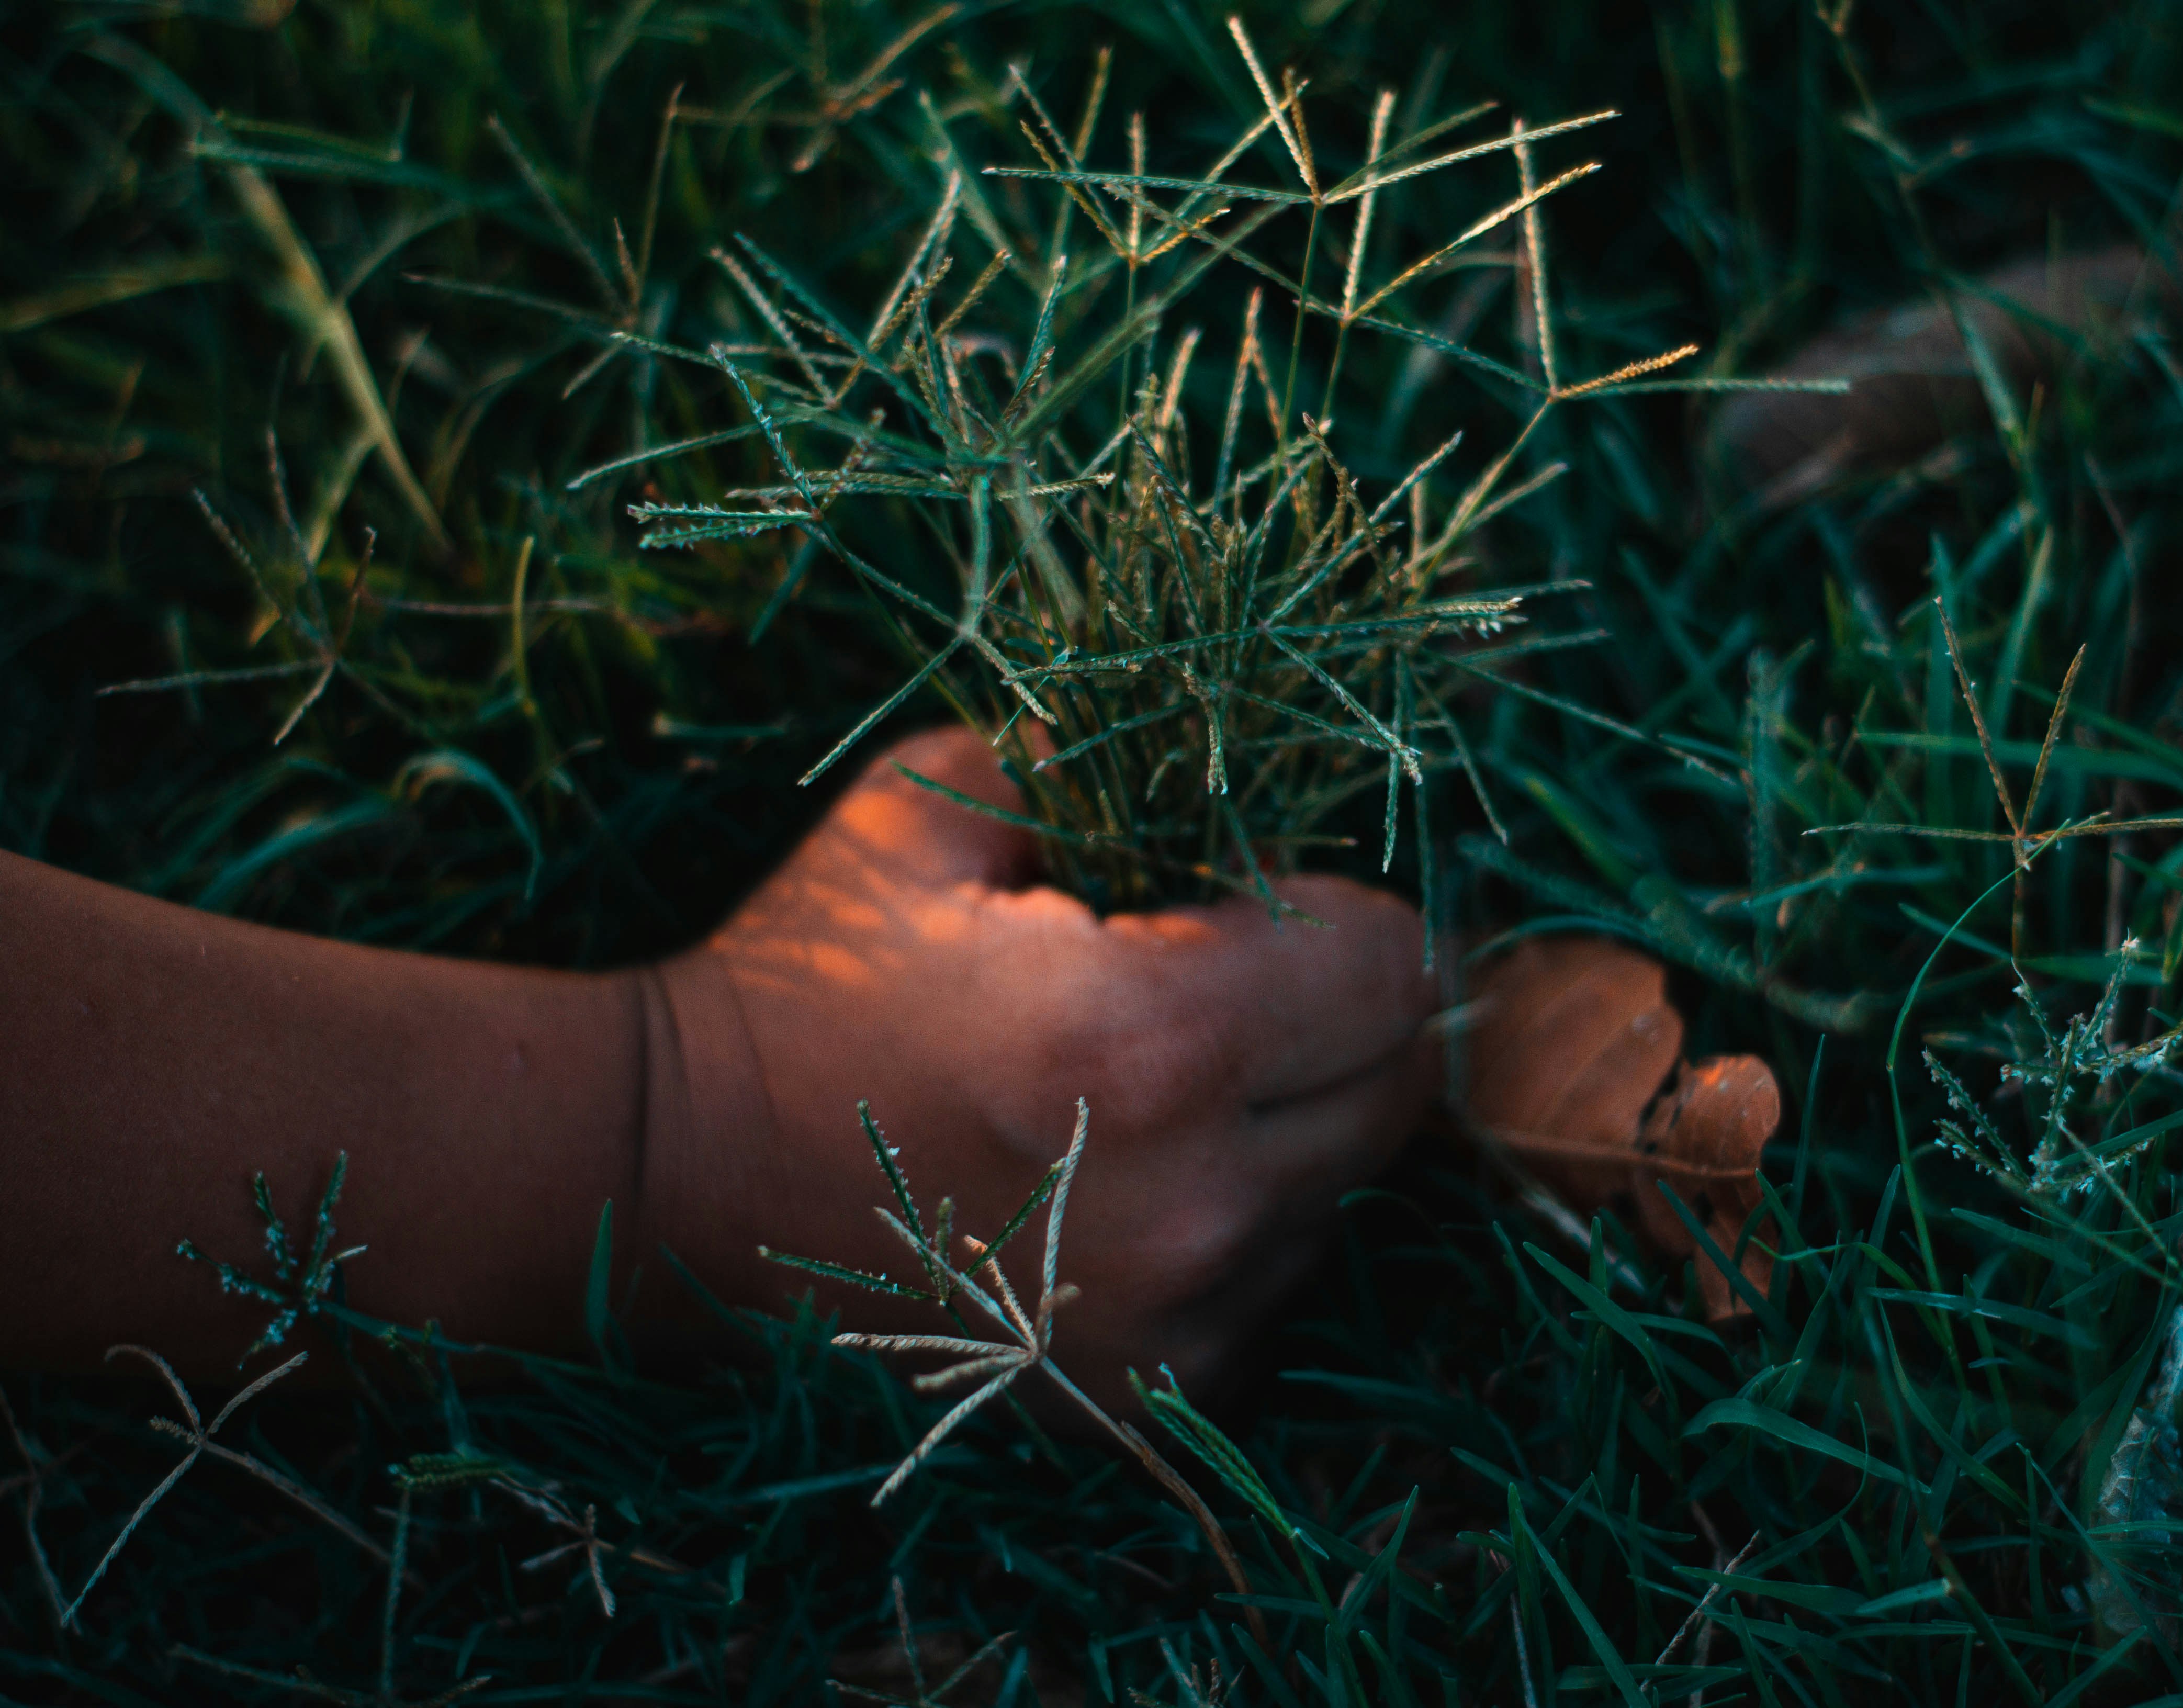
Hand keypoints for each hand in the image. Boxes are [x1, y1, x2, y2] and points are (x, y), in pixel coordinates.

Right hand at [639, 728, 1437, 1391]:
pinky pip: (1271, 1291)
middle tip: (1249, 989)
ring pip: (1341, 1195)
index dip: (1355, 919)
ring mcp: (1177, 1319)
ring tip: (1160, 1094)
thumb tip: (1216, 762)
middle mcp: (1197, 1200)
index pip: (1394, 968)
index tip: (1284, 903)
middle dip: (1343, 1024)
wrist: (666, 1182)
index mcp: (1159, 1038)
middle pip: (1398, 1090)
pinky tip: (1130, 1188)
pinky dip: (1237, 1234)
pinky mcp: (1143, 1397)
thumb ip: (1090, 761)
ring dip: (1292, 1132)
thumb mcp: (929, 809)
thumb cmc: (803, 981)